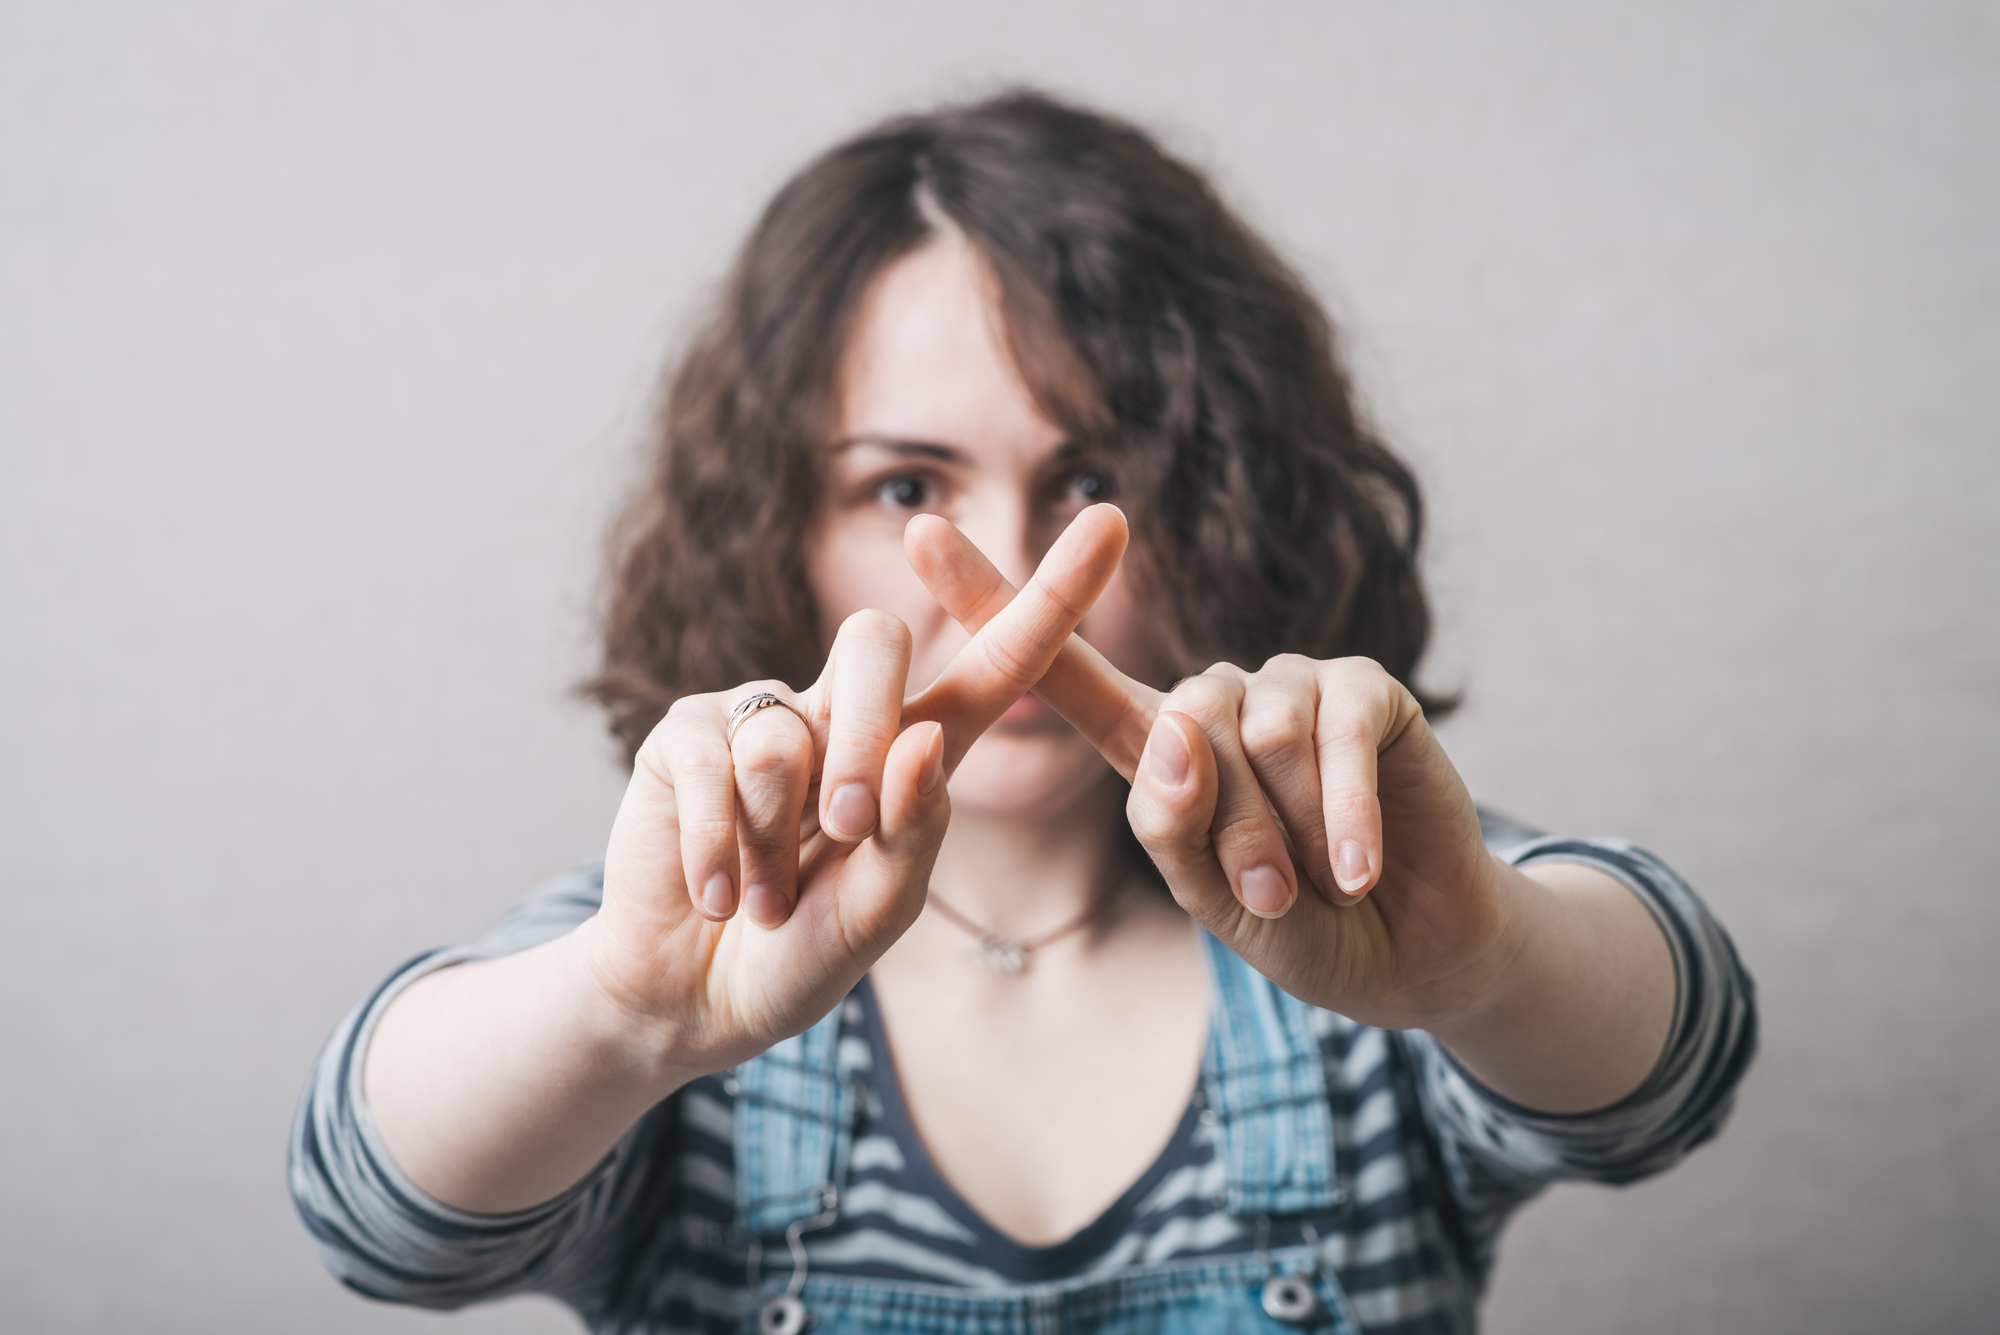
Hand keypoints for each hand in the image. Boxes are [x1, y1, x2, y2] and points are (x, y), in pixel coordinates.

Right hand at [583, 504, 1133, 1074]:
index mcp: (919, 749)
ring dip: (774, 837)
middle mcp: (845, 712)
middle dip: (862, 733)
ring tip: (765, 899)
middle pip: (875, 641)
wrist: (695, 997)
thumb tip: (920, 737)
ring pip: (785, 728)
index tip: (1113, 519)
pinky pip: (713, 762)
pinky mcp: (686, 732)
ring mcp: (763, 714)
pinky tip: (715, 895)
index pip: (998, 660)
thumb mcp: (878, 910)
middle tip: (844, 827)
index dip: (1052, 594)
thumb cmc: (802, 952)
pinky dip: (716, 847)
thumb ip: (911, 830)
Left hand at [905, 514, 1514, 1030]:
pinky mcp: (1364, 685)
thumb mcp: (1214, 897)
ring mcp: (1290, 683)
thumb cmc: (1299, 924)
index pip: (1060, 670)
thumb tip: (1178, 728)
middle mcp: (1212, 699)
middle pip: (1178, 730)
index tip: (916, 532)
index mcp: (1153, 745)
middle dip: (1226, 833)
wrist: (1410, 952)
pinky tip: (1360, 867)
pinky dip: (1344, 814)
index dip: (989, 600)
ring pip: (1253, 732)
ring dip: (1286, 829)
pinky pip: (1334, 731)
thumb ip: (1176, 824)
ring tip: (1318, 881)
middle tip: (1268, 898)